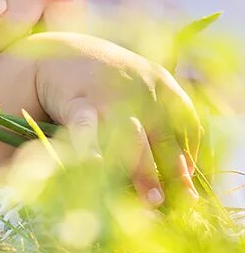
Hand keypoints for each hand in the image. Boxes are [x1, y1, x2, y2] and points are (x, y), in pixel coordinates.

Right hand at [12, 32, 201, 205]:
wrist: (62, 51)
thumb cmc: (107, 78)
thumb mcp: (141, 84)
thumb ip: (162, 115)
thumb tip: (185, 168)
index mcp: (163, 85)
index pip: (187, 125)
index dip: (191, 155)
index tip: (188, 180)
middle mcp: (141, 92)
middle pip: (163, 138)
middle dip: (174, 172)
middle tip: (184, 201)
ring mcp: (110, 98)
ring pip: (132, 140)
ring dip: (144, 172)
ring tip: (152, 201)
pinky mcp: (79, 104)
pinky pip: (88, 130)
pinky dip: (92, 149)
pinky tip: (97, 166)